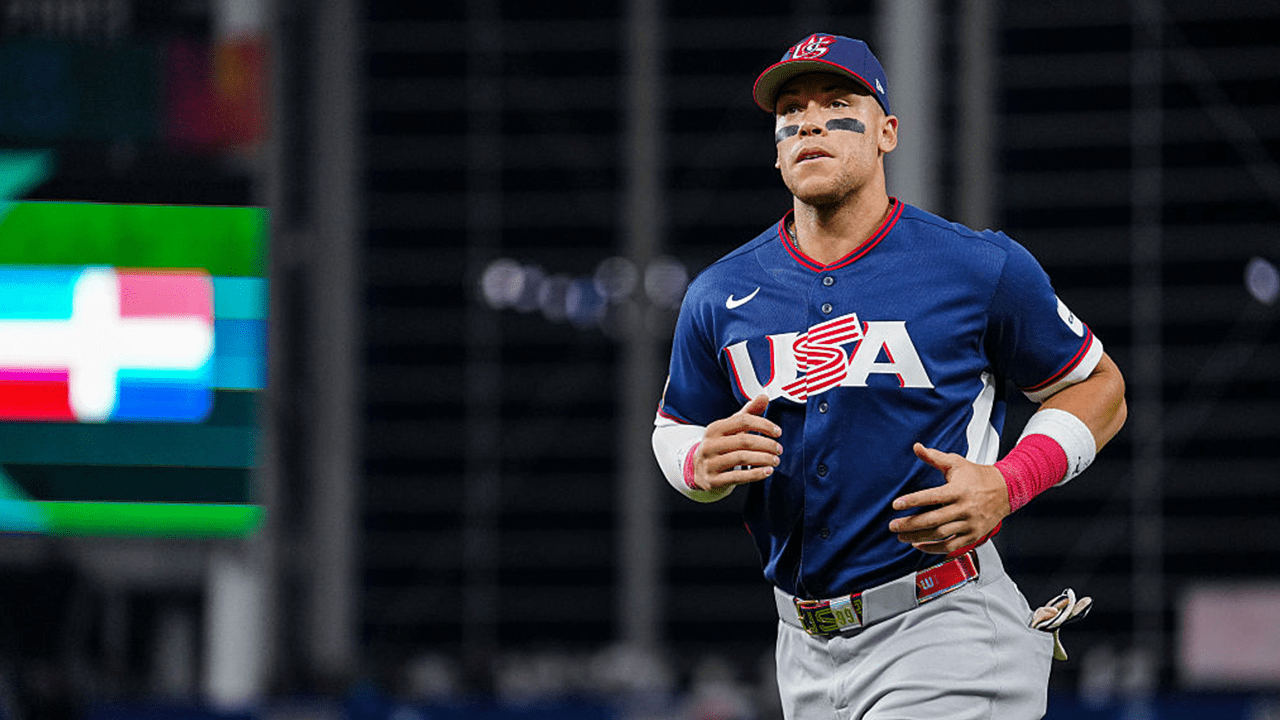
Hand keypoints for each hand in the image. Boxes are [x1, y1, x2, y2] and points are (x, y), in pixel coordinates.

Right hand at [693, 394, 782, 490]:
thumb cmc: (720, 446)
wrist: (699, 471)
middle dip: (766, 445)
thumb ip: (748, 413)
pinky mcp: (712, 480)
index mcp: (715, 428)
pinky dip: (756, 474)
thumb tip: (764, 396)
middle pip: (744, 440)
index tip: (777, 432)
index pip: (742, 421)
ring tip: (775, 460)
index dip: (763, 425)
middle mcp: (709, 444)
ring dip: (763, 459)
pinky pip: (737, 477)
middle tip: (778, 449)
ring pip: (741, 458)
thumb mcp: (731, 429)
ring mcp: (709, 463)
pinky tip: (767, 471)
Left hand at [887, 443, 1010, 554]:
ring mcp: (970, 524)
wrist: (1006, 490)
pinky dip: (934, 549)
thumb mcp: (956, 463)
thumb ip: (934, 457)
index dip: (912, 501)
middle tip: (893, 526)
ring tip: (902, 536)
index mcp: (958, 490)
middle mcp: (964, 508)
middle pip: (933, 520)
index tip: (896, 505)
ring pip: (940, 535)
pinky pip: (951, 546)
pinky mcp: (973, 535)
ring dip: (918, 537)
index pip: (932, 497)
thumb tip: (917, 447)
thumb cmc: (978, 476)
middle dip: (910, 524)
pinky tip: (919, 545)